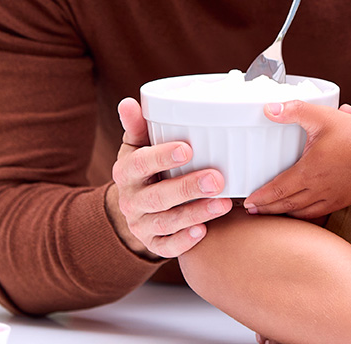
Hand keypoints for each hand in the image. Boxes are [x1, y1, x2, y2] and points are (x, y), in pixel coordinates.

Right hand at [108, 98, 232, 258]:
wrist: (136, 207)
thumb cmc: (147, 167)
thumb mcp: (139, 145)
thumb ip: (138, 125)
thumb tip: (129, 102)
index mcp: (126, 171)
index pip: (139, 164)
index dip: (161, 157)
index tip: (188, 148)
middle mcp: (130, 200)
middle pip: (157, 196)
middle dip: (187, 188)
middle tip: (217, 178)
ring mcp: (141, 224)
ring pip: (166, 222)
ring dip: (196, 213)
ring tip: (224, 204)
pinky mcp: (153, 244)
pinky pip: (166, 247)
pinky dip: (184, 241)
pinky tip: (204, 232)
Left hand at [243, 101, 350, 218]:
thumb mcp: (325, 117)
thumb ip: (295, 110)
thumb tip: (267, 109)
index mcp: (307, 173)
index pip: (276, 191)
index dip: (259, 198)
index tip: (246, 202)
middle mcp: (316, 191)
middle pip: (284, 206)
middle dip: (266, 209)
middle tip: (251, 210)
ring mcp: (330, 199)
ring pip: (300, 212)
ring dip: (283, 214)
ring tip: (272, 213)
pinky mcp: (343, 201)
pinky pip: (316, 214)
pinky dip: (303, 216)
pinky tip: (302, 212)